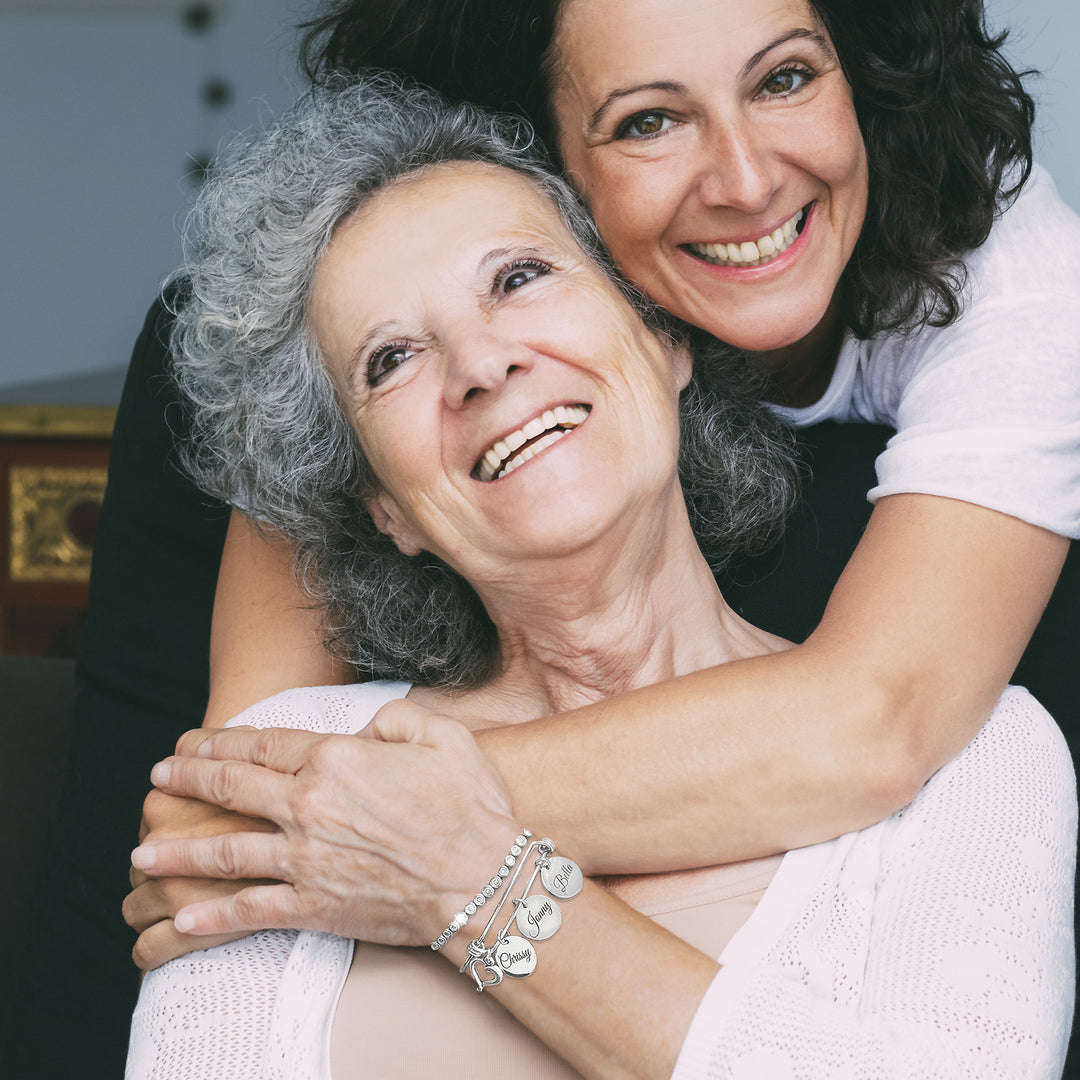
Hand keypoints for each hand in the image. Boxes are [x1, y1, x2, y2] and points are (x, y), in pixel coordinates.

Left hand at [130, 700, 517, 945]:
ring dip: (179, 851)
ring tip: (143, 852)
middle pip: (233, 786)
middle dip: (189, 779)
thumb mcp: (444, 735)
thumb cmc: (469, 807)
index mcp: (337, 759)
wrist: (481, 881)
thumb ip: (396, 717)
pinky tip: (182, 915)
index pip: (265, 743)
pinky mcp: (313, 904)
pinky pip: (250, 909)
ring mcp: (305, 858)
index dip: (225, 740)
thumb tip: (365, 729)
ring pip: (227, 850)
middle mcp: (309, 805)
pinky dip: (212, 913)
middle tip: (158, 777)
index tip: (197, 741)